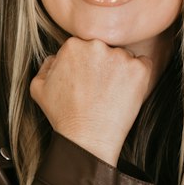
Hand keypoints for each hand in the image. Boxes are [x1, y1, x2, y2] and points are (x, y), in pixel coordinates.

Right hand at [29, 37, 159, 164]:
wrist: (87, 138)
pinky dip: (139, 76)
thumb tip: (57, 57)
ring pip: (124, 56)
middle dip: (104, 65)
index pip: (86, 46)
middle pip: (106, 48)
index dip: (88, 64)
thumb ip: (47, 64)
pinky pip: (144, 64)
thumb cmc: (63, 116)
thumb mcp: (39, 87)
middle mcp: (97, 45)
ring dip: (121, 70)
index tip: (89, 80)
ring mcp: (120, 57)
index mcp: (73, 45)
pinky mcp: (139, 70)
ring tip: (112, 94)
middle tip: (101, 88)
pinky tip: (127, 92)